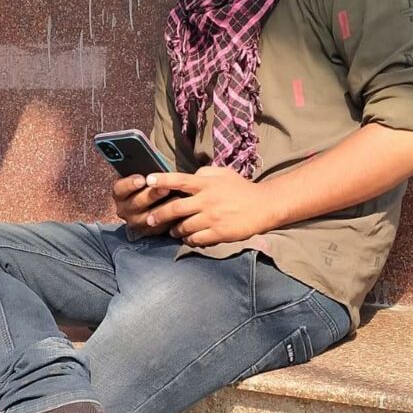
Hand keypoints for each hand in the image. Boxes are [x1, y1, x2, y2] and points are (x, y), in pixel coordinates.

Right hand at [112, 174, 177, 235]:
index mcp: (120, 194)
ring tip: (176, 198)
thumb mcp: (143, 178)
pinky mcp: (148, 231)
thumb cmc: (148, 185)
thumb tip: (153, 167)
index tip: (142, 179)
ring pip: (148, 217)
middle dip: (151, 195)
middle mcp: (124, 210)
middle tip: (164, 188)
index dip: (130, 184)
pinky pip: (159, 227)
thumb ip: (146, 175)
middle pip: (135, 203)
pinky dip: (169, 219)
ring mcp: (136, 222)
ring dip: (163, 208)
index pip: (120, 189)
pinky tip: (179, 212)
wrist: (153, 203)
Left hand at [143, 166, 273, 246]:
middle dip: (159, 215)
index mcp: (206, 184)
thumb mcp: (223, 173)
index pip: (179, 180)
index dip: (162, 180)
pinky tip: (188, 238)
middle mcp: (206, 200)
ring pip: (184, 227)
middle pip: (175, 208)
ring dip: (175, 230)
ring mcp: (212, 218)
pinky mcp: (219, 233)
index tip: (147, 181)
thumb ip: (204, 172)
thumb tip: (189, 175)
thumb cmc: (241, 188)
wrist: (264, 206)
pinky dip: (189, 240)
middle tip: (149, 218)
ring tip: (172, 230)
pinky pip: (196, 239)